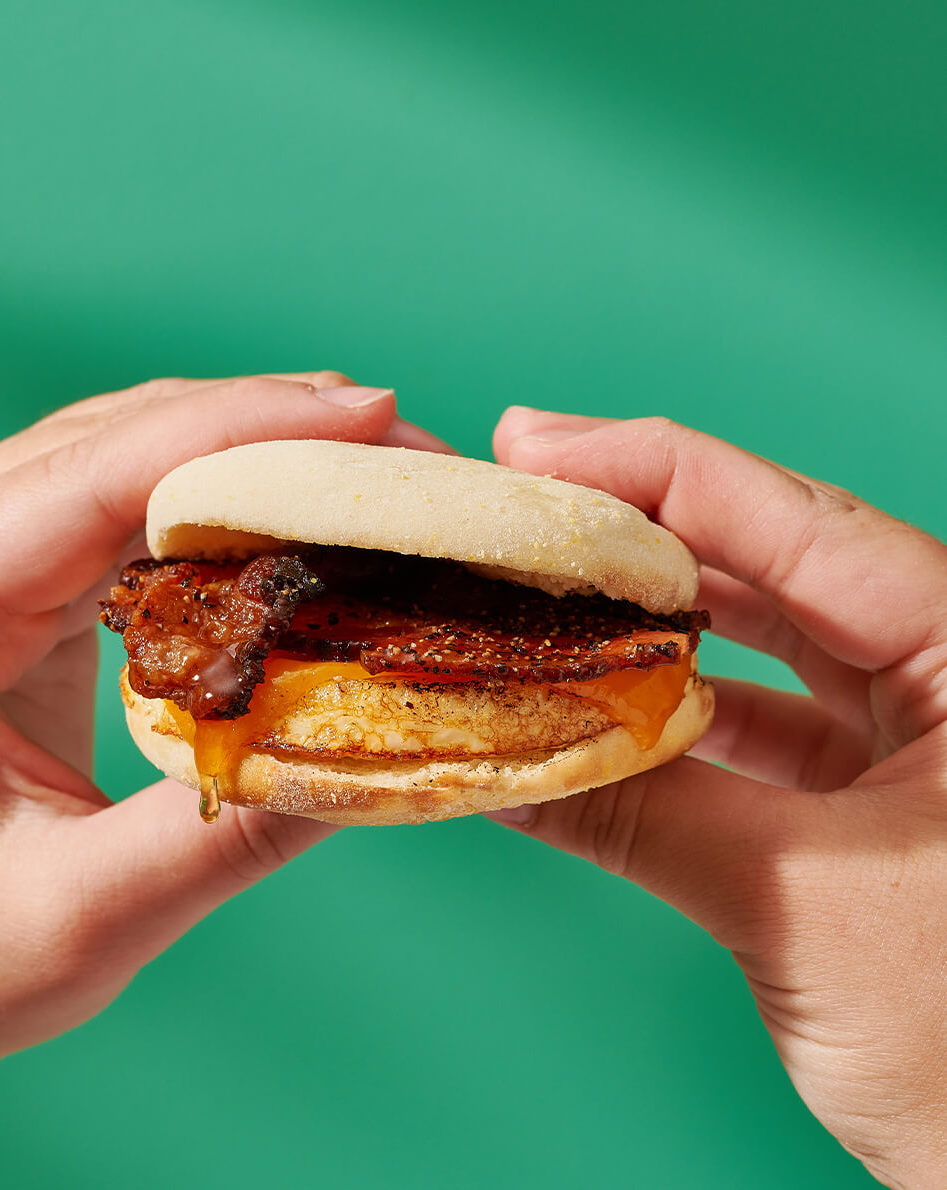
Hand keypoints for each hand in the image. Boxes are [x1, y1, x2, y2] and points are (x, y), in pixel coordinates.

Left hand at [0, 372, 445, 1188]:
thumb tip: (382, 752)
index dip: (247, 428)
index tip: (374, 414)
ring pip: (123, 450)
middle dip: (278, 434)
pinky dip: (212, 497)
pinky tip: (290, 514)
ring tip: (371, 479)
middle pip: (122, 439)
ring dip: (252, 454)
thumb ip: (227, 836)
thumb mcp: (79, 919)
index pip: (99, 476)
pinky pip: (113, 495)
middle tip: (412, 458)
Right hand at [488, 408, 946, 1188]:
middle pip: (773, 559)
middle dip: (636, 533)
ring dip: (649, 619)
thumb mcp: (805, 908)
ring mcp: (921, 725)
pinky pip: (764, 718)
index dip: (650, 469)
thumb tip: (495, 755)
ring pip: (765, 635)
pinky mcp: (884, 788)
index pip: (797, 518)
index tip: (529, 444)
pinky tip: (598, 700)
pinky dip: (675, 710)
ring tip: (539, 586)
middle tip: (512, 501)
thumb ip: (644, 815)